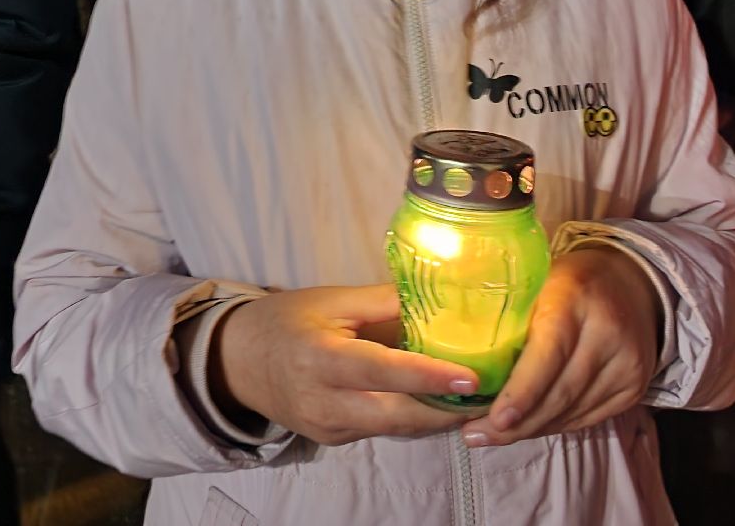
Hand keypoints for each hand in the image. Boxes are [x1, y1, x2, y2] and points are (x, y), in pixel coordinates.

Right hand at [213, 285, 474, 445]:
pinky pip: (382, 430)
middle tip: (495, 397)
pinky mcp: (334, 440)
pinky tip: (438, 401)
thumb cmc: (289, 320)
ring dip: (436, 416)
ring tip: (478, 399)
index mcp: (322, 358)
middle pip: (397, 416)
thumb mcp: (333, 300)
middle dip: (447, 411)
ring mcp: (329, 428)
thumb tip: (440, 294)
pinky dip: (412, 417)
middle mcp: (324, 401)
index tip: (472, 378)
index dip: (428, 376)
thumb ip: (385, 301)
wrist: (239, 362)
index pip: (382, 371)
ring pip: (394, 428)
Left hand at [460, 246, 659, 448]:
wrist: (629, 283)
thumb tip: (457, 363)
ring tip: (491, 435)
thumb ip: (506, 316)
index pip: (550, 352)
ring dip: (531, 428)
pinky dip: (554, 425)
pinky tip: (528, 426)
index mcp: (574, 297)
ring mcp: (627, 362)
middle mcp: (607, 331)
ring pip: (572, 411)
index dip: (523, 390)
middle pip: (560, 392)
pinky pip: (588, 417)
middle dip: (515, 423)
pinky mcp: (634, 386)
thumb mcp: (533, 282)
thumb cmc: (565, 281)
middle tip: (475, 434)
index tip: (495, 419)